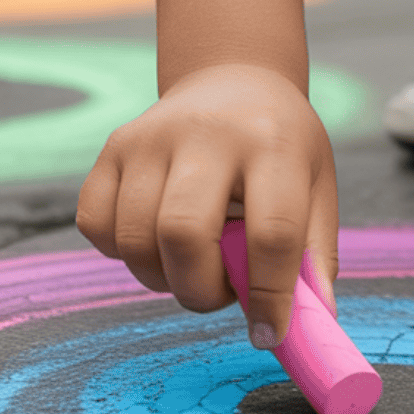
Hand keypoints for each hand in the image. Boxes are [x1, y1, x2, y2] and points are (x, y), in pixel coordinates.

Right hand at [76, 63, 337, 348]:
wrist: (232, 79)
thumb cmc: (280, 147)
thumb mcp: (316, 187)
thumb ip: (314, 256)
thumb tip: (314, 324)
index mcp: (272, 144)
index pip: (271, 234)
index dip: (270, 297)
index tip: (269, 333)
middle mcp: (206, 133)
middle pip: (183, 233)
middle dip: (199, 290)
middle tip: (221, 293)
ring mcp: (150, 137)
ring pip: (133, 240)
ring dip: (163, 278)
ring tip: (194, 263)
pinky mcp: (113, 147)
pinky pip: (96, 226)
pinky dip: (122, 253)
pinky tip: (156, 239)